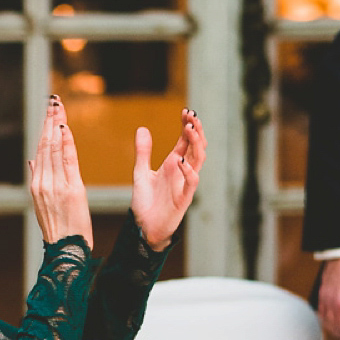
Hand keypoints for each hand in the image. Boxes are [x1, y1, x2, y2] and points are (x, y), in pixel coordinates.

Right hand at [28, 96, 92, 246]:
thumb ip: (39, 179)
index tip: (49, 110)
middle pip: (46, 144)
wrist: (66, 250)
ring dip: (57, 125)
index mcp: (37, 185)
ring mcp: (55, 185)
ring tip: (58, 107)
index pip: (41, 149)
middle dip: (50, 120)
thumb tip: (32, 160)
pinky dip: (66, 143)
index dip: (45, 128)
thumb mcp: (44, 204)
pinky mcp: (70, 190)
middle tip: (53, 100)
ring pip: (54, 148)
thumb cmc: (59, 228)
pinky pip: (67, 161)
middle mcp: (43, 182)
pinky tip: (65, 127)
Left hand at [130, 108, 206, 249]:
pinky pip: (192, 183)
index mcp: (174, 164)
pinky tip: (181, 161)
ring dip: (196, 144)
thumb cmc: (145, 202)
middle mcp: (182, 172)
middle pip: (196, 146)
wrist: (144, 227)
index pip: (185, 140)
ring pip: (199, 160)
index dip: (188, 125)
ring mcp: (185, 184)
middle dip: (196, 130)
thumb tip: (142, 128)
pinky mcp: (184, 198)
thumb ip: (143, 152)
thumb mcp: (140, 172)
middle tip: (191, 116)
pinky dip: (189, 171)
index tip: (185, 111)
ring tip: (189, 129)